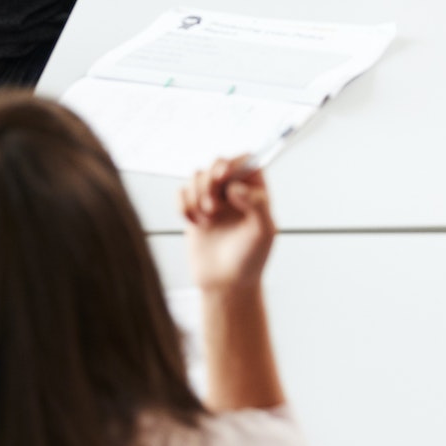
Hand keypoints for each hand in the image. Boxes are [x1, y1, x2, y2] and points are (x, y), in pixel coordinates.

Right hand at [180, 158, 275, 294]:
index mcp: (256, 191)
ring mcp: (212, 200)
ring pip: (197, 175)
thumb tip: (237, 187)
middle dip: (210, 180)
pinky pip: (181, 192)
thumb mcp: (264, 232)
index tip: (223, 176)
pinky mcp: (193, 211)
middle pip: (217, 163)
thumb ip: (257, 204)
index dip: (233, 162)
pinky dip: (183, 205)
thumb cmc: (250, 260)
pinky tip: (195, 224)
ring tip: (207, 219)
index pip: (246, 160)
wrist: (225, 285)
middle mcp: (234, 191)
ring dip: (197, 194)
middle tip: (214, 206)